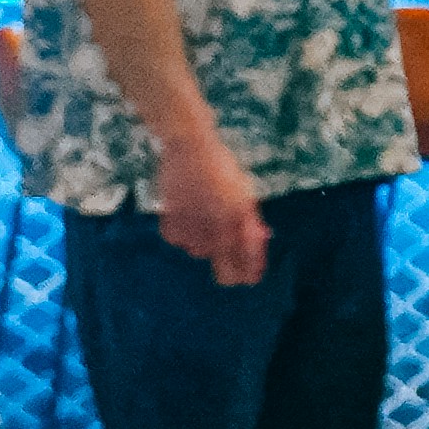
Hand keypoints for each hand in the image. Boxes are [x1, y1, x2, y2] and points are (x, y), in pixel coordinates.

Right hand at [156, 130, 266, 288]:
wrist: (189, 149)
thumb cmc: (223, 169)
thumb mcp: (245, 195)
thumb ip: (250, 221)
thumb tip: (258, 241)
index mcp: (240, 220)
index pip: (248, 259)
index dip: (251, 271)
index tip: (251, 279)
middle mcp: (217, 229)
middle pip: (224, 271)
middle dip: (231, 274)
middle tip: (234, 276)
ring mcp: (192, 228)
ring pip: (200, 253)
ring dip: (206, 245)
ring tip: (207, 222)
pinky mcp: (171, 222)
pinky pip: (180, 241)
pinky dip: (185, 234)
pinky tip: (189, 218)